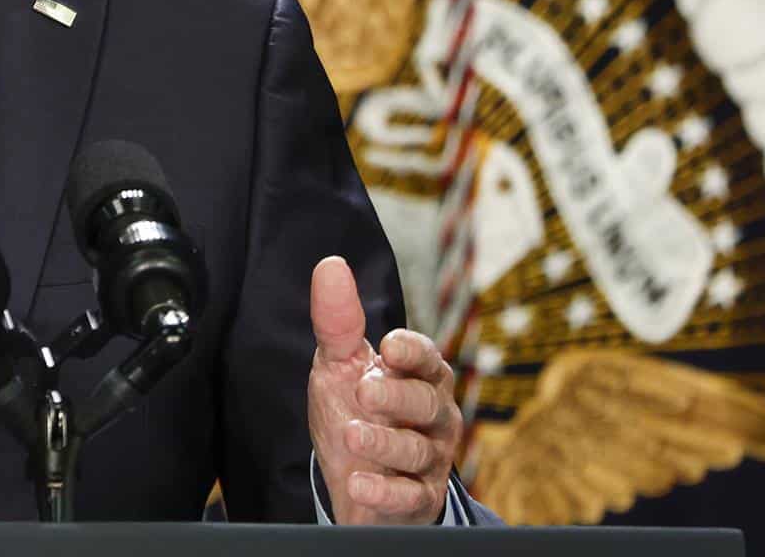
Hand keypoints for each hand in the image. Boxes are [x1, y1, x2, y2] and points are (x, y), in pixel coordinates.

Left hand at [306, 255, 459, 524]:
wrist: (355, 478)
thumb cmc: (354, 410)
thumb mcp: (339, 365)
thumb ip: (338, 322)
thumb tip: (331, 264)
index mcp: (419, 376)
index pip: (427, 358)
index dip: (412, 352)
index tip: (389, 347)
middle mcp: (434, 415)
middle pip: (427, 402)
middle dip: (397, 396)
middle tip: (364, 392)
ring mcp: (430, 459)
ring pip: (417, 450)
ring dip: (383, 442)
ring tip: (351, 436)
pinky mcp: (419, 499)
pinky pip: (411, 496)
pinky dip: (386, 491)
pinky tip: (359, 483)